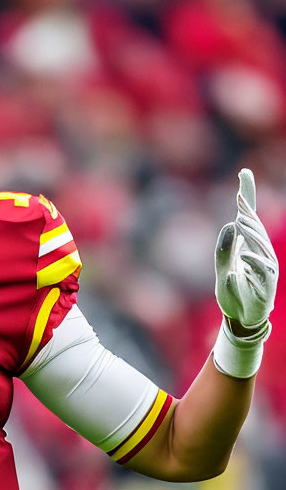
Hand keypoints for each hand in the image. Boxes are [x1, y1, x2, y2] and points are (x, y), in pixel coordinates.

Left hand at [215, 169, 277, 335]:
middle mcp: (262, 254)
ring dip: (251, 234)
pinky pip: (262, 272)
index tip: (244, 173)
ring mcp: (266, 270)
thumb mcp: (222, 267)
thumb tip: (231, 224)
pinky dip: (253, 264)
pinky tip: (244, 258)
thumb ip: (224, 248)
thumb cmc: (233, 289)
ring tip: (240, 222)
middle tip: (238, 200)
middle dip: (248, 213)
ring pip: (260, 247)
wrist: (239, 316)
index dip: (247, 197)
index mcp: (251, 247)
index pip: (250, 218)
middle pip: (255, 229)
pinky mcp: (266, 286)